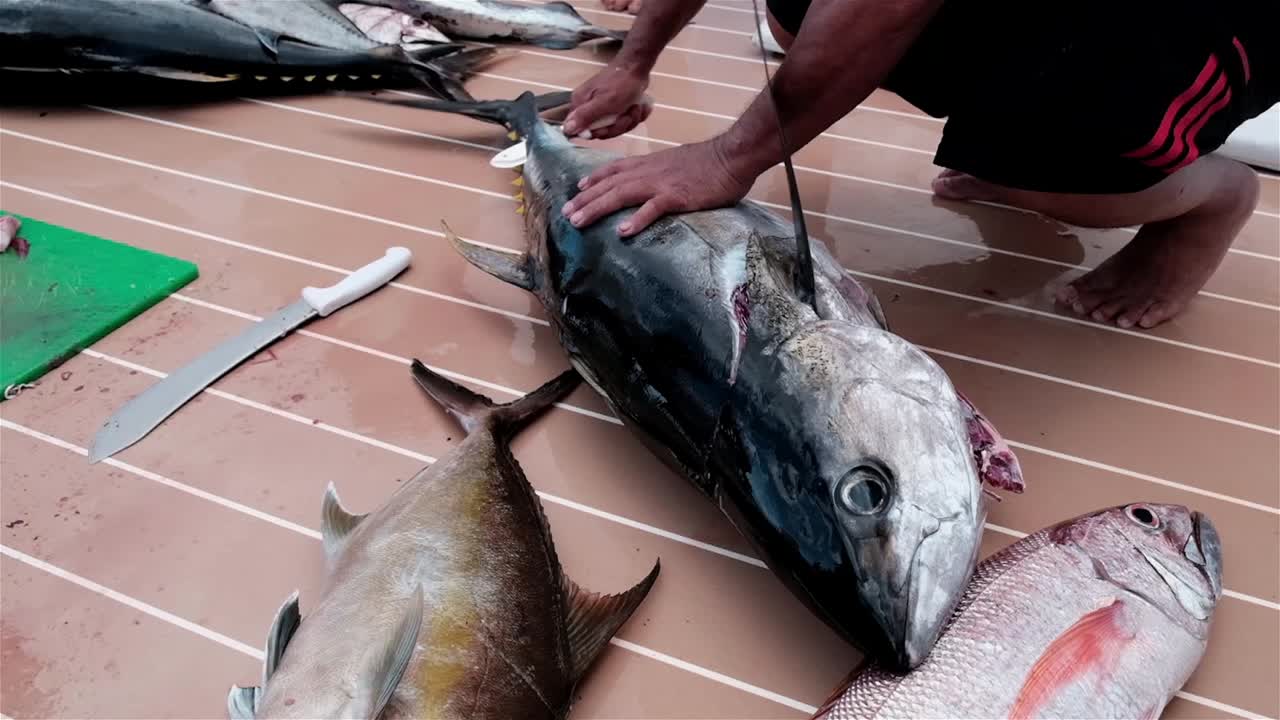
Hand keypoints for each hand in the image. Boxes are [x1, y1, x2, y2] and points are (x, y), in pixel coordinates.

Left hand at [561, 138, 753, 235]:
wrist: (733, 155)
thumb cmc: (711, 162)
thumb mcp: (678, 162)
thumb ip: (662, 171)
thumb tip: (654, 181)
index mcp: (650, 163)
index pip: (615, 170)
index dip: (594, 179)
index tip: (577, 188)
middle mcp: (649, 171)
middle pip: (610, 185)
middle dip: (586, 199)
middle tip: (566, 214)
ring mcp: (662, 183)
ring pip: (622, 195)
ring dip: (598, 208)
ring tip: (579, 221)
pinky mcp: (677, 196)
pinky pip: (653, 209)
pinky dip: (637, 220)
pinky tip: (622, 232)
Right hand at [562, 63, 651, 139]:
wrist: (637, 67)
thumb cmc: (621, 83)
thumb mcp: (604, 102)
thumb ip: (585, 116)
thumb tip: (566, 129)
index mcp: (580, 105)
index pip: (582, 131)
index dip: (599, 132)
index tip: (610, 125)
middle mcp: (588, 108)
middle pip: (602, 131)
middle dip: (619, 124)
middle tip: (628, 111)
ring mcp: (602, 108)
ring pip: (615, 127)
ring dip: (630, 119)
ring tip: (636, 106)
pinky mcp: (614, 108)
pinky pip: (624, 121)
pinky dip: (634, 115)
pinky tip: (639, 106)